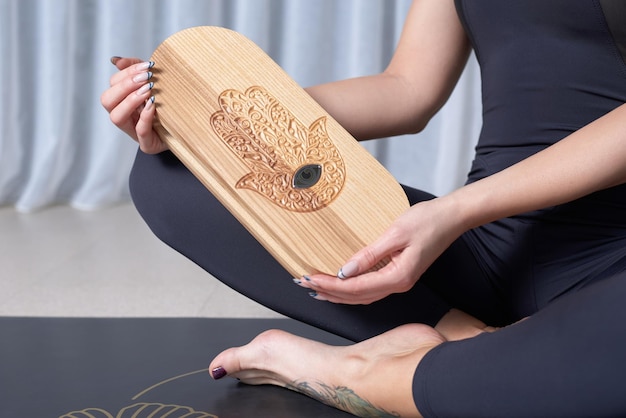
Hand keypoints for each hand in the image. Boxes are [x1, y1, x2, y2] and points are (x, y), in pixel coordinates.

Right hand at [100, 56, 167, 153]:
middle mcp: (124, 116)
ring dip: (131, 101)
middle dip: (125, 86)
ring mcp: (134, 132)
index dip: (126, 73)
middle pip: (107, 100)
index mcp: (123, 100)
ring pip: (116, 117)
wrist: (189, 125)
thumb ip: (136, 69)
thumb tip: (116, 60)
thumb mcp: (154, 81)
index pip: (113, 84)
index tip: (146, 67)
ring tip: (148, 91)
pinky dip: (145, 117)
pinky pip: (140, 132)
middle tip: (145, 79)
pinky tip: (153, 105)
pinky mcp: (148, 144)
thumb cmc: (169, 104)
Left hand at [298, 196, 464, 304]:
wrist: (451, 218)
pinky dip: (351, 291)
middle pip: (356, 297)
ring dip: (337, 294)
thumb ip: (369, 254)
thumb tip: (345, 270)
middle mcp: (398, 285)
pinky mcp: (399, 275)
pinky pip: (370, 289)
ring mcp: (399, 282)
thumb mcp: (395, 234)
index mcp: (398, 277)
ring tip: (315, 289)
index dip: (330, 284)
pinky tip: (339, 287)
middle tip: (302, 284)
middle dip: (328, 292)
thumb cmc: (427, 221)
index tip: (308, 278)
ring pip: (362, 296)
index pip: (355, 288)